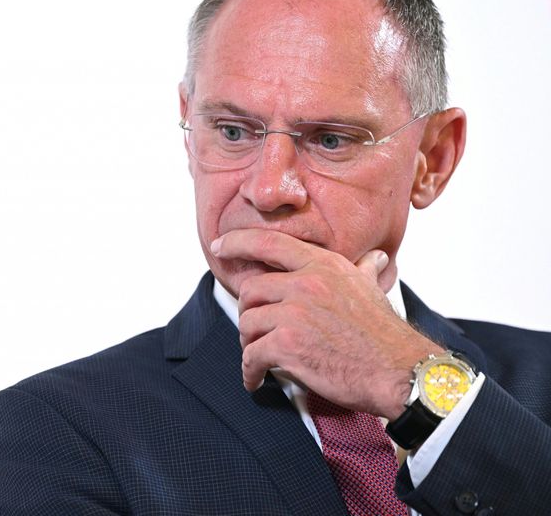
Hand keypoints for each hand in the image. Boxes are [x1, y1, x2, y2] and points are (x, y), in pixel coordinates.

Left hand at [210, 229, 442, 419]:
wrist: (399, 371)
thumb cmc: (385, 335)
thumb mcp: (371, 290)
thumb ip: (363, 271)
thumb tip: (374, 258)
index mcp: (323, 265)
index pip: (269, 242)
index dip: (238, 242)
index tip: (220, 246)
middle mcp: (306, 282)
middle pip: (251, 289)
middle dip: (249, 312)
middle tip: (256, 332)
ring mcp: (294, 312)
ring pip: (247, 322)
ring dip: (249, 343)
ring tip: (260, 357)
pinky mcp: (287, 344)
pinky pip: (251, 355)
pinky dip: (250, 371)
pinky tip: (256, 379)